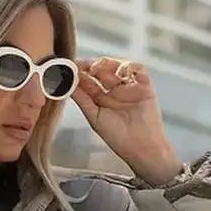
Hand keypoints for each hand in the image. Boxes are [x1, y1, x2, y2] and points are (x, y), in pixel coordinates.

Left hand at [72, 57, 181, 184]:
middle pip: (102, 71)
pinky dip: (128, 66)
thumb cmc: (117, 137)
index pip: (89, 82)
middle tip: (81, 65)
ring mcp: (129, 87)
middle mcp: (115, 92)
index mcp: (101, 100)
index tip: (69, 68)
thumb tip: (66, 84)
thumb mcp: (94, 117)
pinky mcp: (144, 85)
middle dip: (90, 66)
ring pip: (117, 66)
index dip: (79, 74)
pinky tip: (119, 73)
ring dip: (106, 64)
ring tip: (96, 69)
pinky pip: (137, 69)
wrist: (140, 146)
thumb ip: (82, 99)